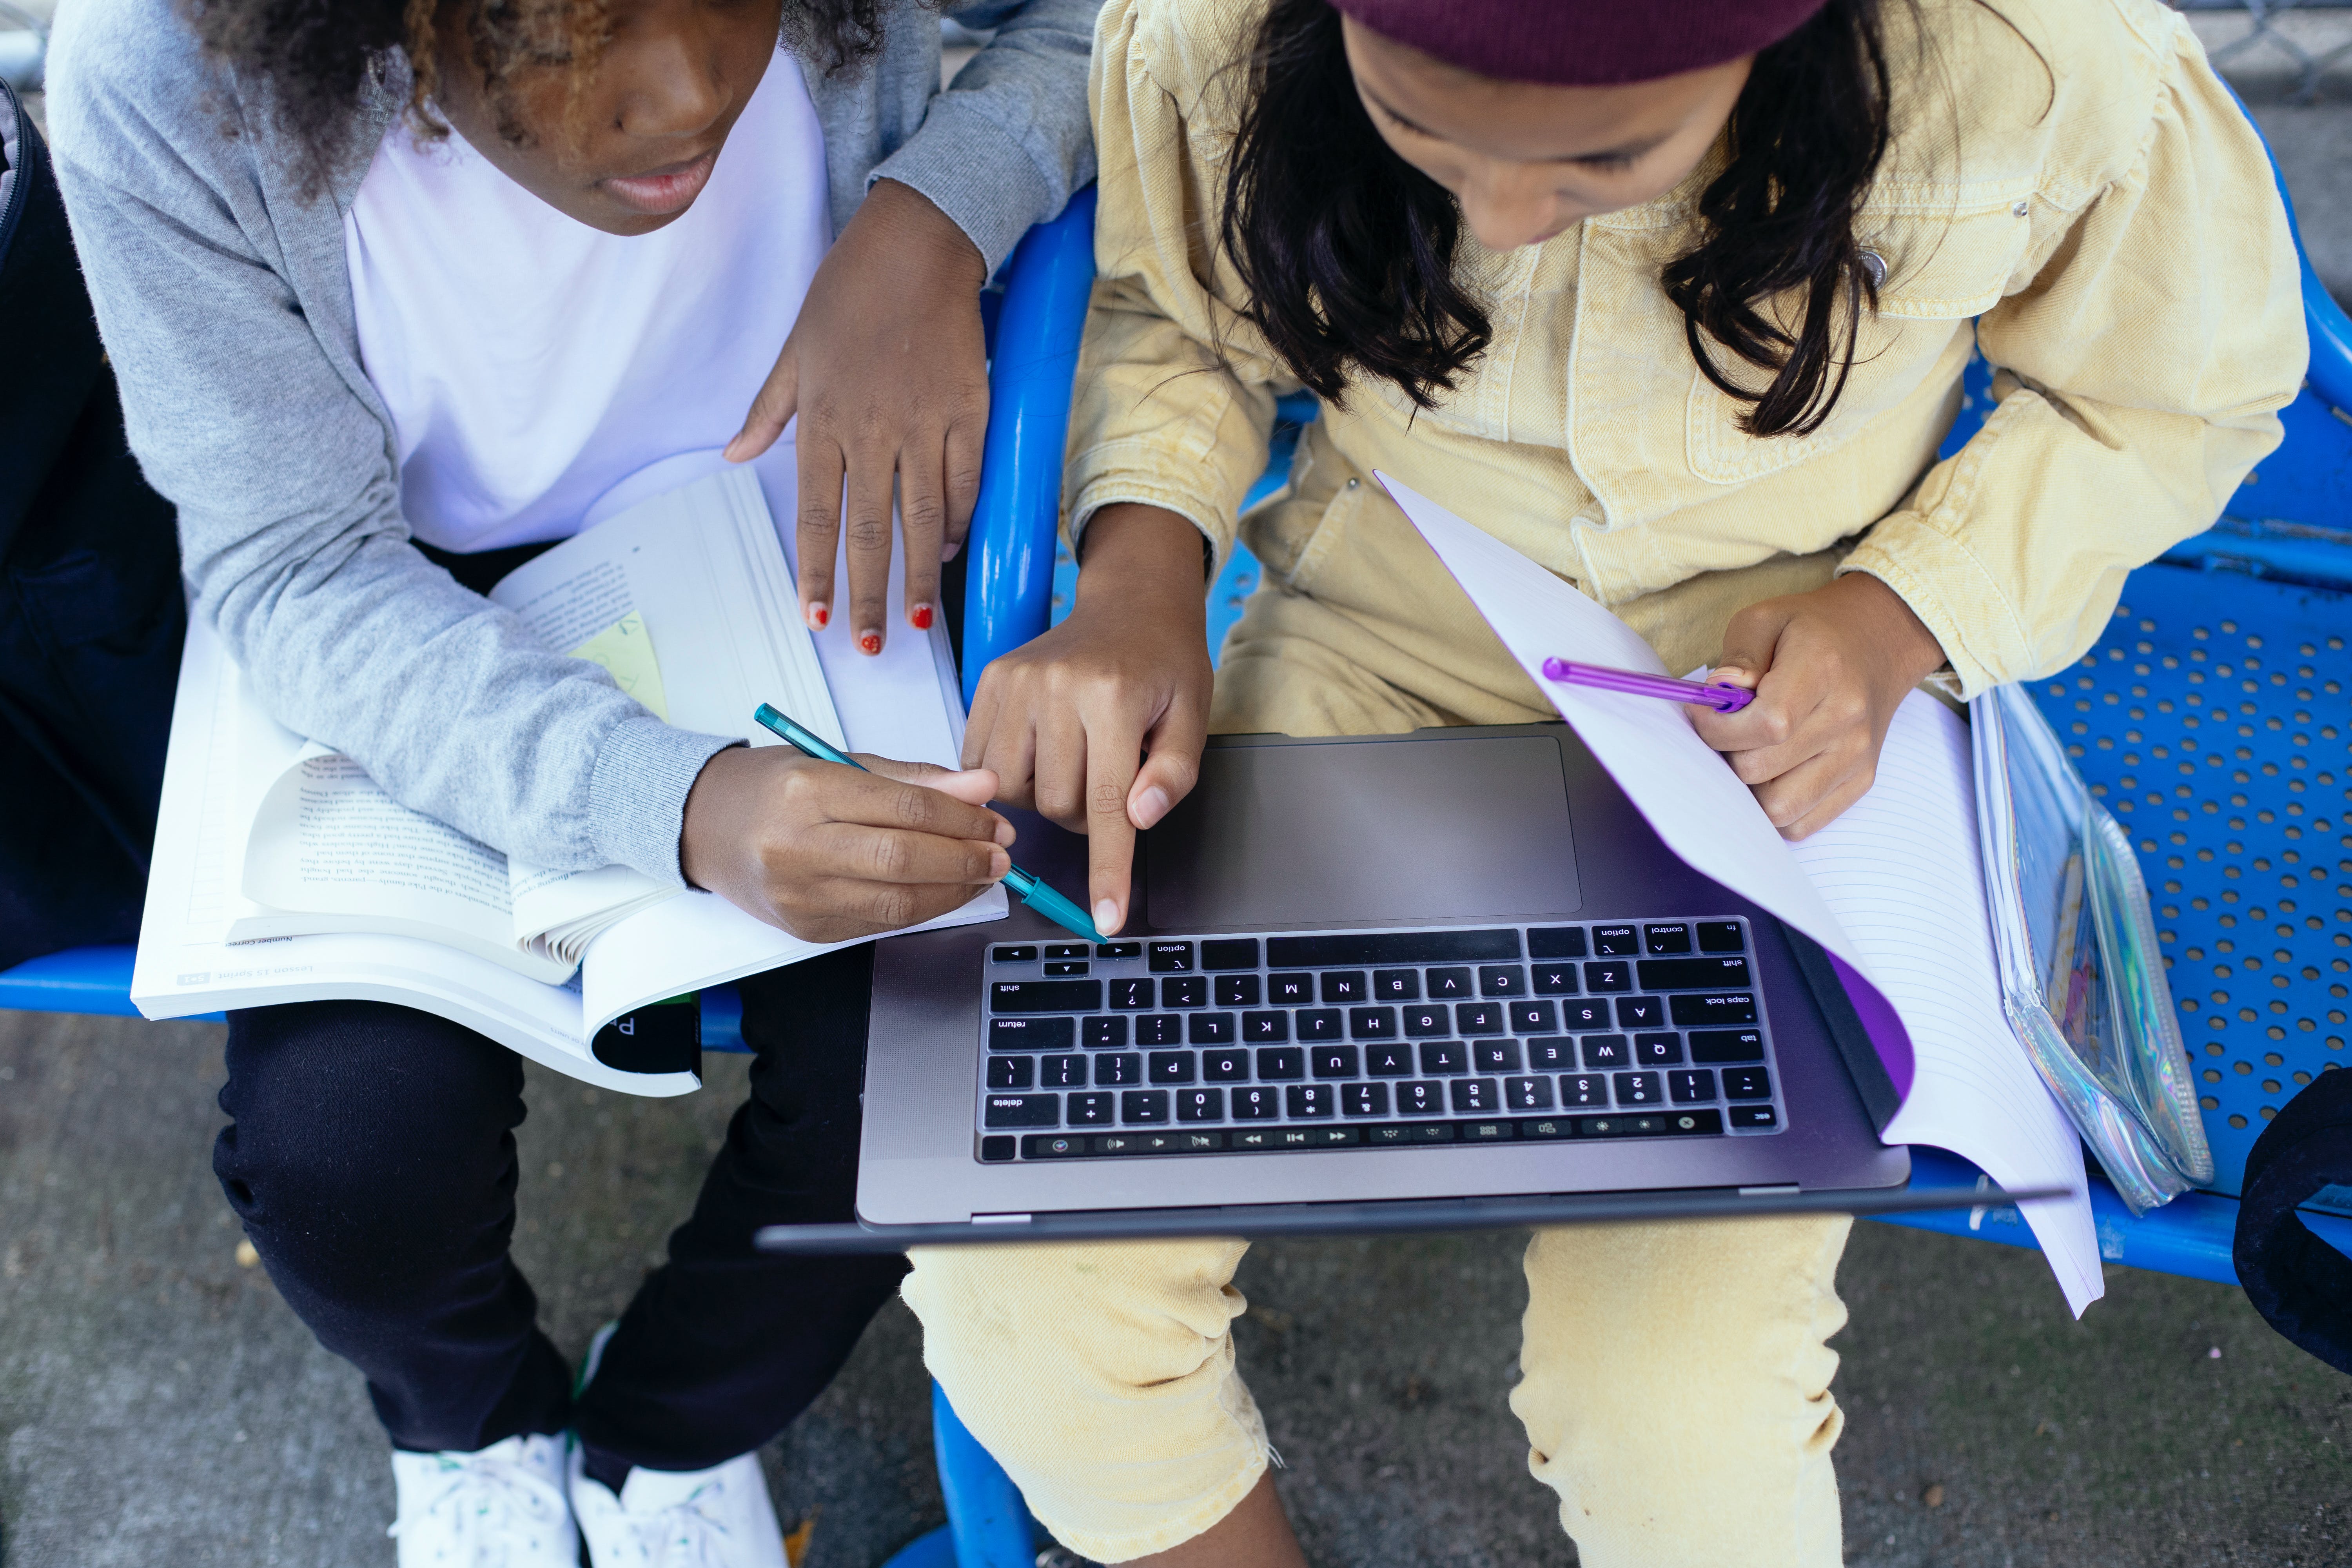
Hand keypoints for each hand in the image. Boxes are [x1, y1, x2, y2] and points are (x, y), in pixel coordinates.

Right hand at [679, 745, 1013, 942]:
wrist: (705, 826)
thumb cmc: (774, 787)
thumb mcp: (839, 762)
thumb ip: (913, 779)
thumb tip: (981, 788)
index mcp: (807, 791)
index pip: (904, 808)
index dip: (962, 816)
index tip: (995, 816)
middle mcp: (798, 848)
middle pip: (903, 861)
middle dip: (965, 859)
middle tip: (1001, 851)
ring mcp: (800, 897)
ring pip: (897, 904)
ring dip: (954, 891)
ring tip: (983, 872)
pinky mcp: (806, 930)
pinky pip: (880, 924)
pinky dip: (922, 909)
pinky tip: (946, 891)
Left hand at [726, 179, 988, 656]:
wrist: (917, 243)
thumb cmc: (849, 292)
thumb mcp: (795, 348)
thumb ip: (768, 409)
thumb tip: (734, 455)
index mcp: (823, 419)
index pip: (815, 515)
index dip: (817, 571)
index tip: (817, 617)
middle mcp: (872, 430)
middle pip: (871, 530)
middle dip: (868, 594)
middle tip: (868, 645)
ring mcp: (924, 423)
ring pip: (922, 517)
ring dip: (918, 574)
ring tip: (915, 620)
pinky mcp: (969, 411)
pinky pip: (965, 481)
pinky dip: (959, 521)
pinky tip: (950, 551)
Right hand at [962, 505, 1214, 934]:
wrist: (1132, 603)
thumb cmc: (1165, 664)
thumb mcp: (1193, 717)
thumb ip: (1173, 776)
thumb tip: (1136, 820)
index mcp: (1115, 697)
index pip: (1106, 805)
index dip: (1106, 870)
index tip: (1104, 919)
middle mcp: (1058, 687)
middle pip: (1056, 806)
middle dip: (1084, 814)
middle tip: (1108, 778)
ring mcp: (1017, 682)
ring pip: (1012, 791)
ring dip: (1043, 796)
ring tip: (1074, 761)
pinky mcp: (990, 680)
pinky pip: (982, 762)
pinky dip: (1009, 774)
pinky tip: (1040, 749)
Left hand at [1687, 573, 1948, 839]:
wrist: (1879, 641)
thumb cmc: (1812, 631)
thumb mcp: (1766, 619)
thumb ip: (1738, 656)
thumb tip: (1719, 693)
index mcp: (1823, 671)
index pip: (1767, 725)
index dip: (1718, 728)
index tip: (1702, 712)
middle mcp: (1847, 719)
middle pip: (1760, 770)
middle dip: (1726, 755)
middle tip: (1725, 732)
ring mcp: (1857, 756)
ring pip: (1778, 809)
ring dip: (1748, 789)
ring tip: (1748, 753)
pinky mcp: (1860, 781)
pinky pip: (1801, 824)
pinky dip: (1775, 809)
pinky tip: (1771, 773)